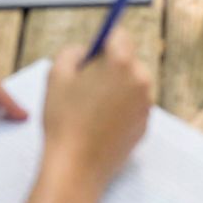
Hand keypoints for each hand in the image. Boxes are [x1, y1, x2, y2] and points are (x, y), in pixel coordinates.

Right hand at [42, 31, 151, 185]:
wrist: (75, 167)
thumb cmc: (64, 120)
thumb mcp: (56, 75)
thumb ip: (72, 52)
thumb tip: (86, 51)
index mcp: (121, 62)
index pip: (119, 35)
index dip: (103, 42)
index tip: (92, 53)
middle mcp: (140, 79)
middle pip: (126, 60)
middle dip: (109, 67)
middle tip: (85, 85)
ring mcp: (146, 104)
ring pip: (130, 84)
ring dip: (115, 89)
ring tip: (90, 109)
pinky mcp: (145, 125)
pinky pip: (133, 107)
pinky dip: (120, 110)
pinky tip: (100, 124)